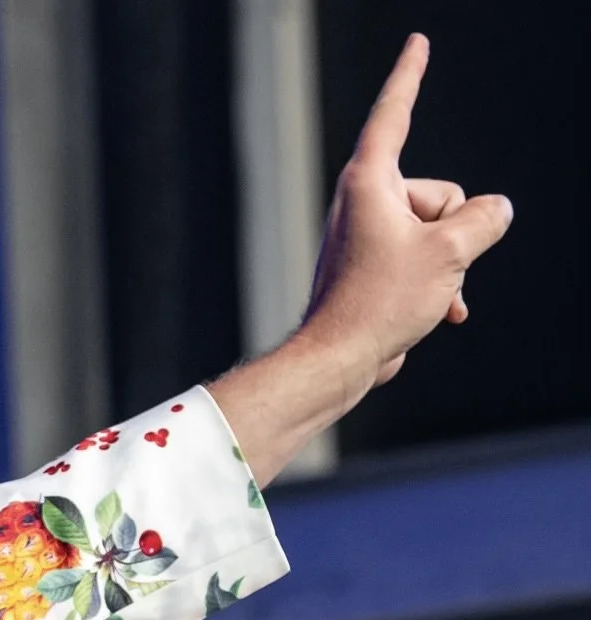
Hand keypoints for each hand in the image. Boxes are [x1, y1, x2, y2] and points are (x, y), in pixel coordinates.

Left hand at [210, 35, 512, 487]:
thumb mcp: (451, 251)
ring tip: (424, 296)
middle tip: (424, 271)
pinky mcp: (370, 270)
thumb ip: (485, 219)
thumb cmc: (380, 303)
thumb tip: (496, 211)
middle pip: (439, 194)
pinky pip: (421, 260)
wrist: (338, 362)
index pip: (395, 113)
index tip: (417, 42)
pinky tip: (441, 312)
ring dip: (446, 264)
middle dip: (451, 231)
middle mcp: (363, 204)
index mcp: (370, 182)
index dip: (410, 76)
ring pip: (435, 232)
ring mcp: (366, 238)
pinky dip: (436, 283)